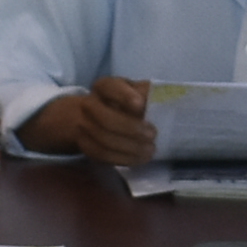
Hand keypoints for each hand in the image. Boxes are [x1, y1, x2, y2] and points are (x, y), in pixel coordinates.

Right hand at [33, 78, 156, 167]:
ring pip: (103, 140)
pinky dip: (123, 158)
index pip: (110, 87)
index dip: (124, 96)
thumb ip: (146, 94)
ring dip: (130, 147)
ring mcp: (84, 126)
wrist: (100, 118)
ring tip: (150, 149)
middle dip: (130, 128)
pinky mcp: (86, 146)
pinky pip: (102, 155)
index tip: (140, 104)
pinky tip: (140, 159)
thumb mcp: (136, 92)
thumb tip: (162, 101)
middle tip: (152, 135)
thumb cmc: (126, 103)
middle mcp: (89, 105)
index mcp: (104, 87)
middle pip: (105, 119)